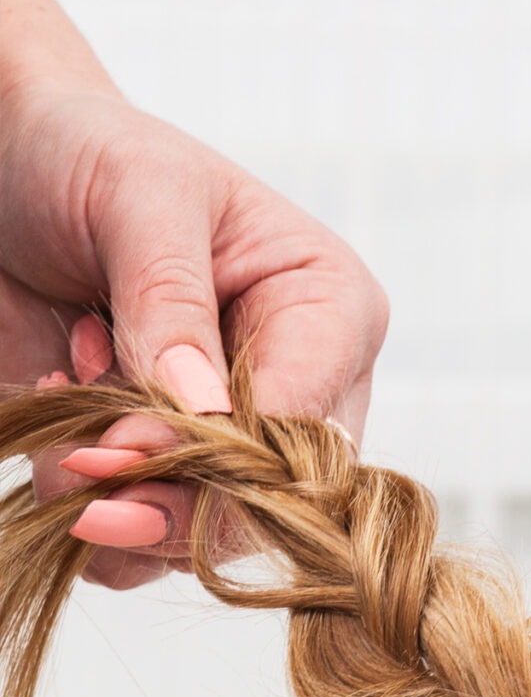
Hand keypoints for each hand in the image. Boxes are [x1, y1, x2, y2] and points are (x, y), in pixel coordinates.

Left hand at [0, 79, 387, 586]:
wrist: (4, 160)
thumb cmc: (88, 153)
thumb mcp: (141, 197)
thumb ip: (173, 302)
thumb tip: (202, 411)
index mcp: (331, 313)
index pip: (310, 422)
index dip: (226, 455)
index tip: (120, 448)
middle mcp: (299, 388)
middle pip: (272, 502)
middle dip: (171, 500)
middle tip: (80, 471)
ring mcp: (229, 436)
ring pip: (203, 537)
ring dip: (115, 500)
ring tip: (64, 401)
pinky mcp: (159, 464)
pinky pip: (138, 544)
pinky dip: (81, 509)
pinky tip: (56, 425)